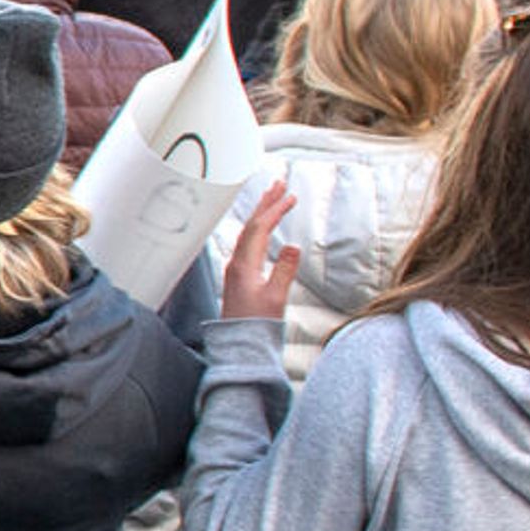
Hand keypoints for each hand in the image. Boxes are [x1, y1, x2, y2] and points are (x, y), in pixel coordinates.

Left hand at [221, 184, 300, 324]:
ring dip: (262, 214)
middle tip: (279, 183)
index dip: (274, 210)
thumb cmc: (256, 326)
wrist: (239, 346)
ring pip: (249, 234)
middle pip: (251, 226)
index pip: (259, 229)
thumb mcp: (275, 299)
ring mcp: (237, 270)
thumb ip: (284, 272)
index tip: (290, 196)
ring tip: (274, 197)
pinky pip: (249, 244)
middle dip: (265, 204)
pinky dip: (259, 229)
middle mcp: (237, 264)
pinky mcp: (240, 277)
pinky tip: (265, 227)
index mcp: (244, 266)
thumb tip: (292, 246)